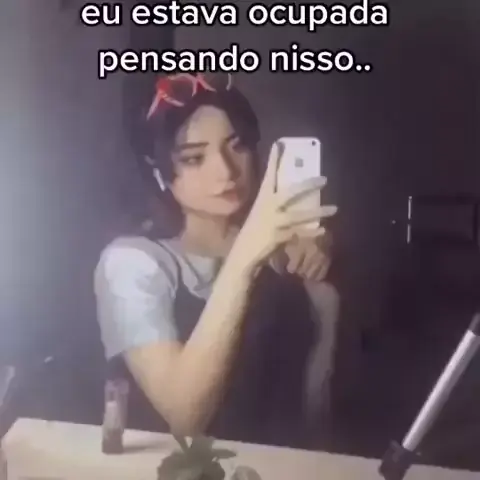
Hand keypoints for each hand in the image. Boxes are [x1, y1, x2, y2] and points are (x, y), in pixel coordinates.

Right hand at [232, 142, 336, 273]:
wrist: (243, 254)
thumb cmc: (254, 232)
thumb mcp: (261, 214)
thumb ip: (275, 205)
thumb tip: (295, 196)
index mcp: (262, 199)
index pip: (269, 176)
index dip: (274, 160)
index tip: (279, 144)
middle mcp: (267, 207)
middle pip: (290, 192)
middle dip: (307, 185)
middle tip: (325, 179)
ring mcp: (272, 222)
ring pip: (298, 215)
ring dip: (318, 212)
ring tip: (335, 209)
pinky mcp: (277, 237)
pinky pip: (299, 233)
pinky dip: (311, 232)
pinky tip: (322, 230)